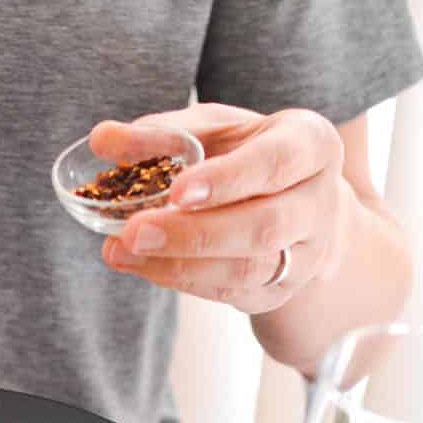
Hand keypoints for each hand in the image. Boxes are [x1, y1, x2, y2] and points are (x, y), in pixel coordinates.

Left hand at [95, 104, 348, 313]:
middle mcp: (320, 202)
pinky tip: (141, 264)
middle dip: (194, 235)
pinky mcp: (279, 290)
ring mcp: (306, 254)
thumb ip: (163, 133)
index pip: (276, 163)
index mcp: (312, 145)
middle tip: (134, 232)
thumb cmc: (245, 152)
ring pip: (247, 270)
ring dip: (179, 266)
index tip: (177, 191)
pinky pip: (230, 294)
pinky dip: (180, 281)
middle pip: (263, 228)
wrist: (288, 198)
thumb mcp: (214, 128)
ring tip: (122, 250)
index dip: (228, 180)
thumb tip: (102, 138)